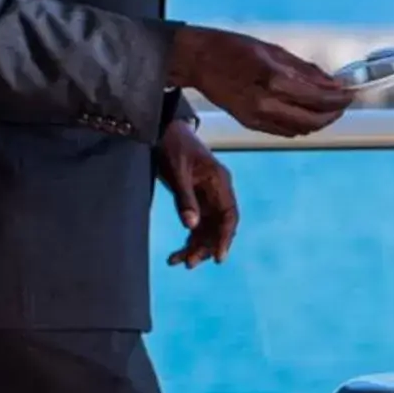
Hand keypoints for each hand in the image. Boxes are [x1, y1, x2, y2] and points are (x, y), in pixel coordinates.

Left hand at [155, 120, 238, 267]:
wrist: (164, 129)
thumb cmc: (172, 145)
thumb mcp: (176, 171)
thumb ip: (185, 199)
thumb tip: (191, 227)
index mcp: (219, 181)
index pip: (229, 215)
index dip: (225, 237)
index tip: (218, 257)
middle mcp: (217, 191)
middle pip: (218, 226)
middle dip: (206, 246)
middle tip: (190, 263)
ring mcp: (207, 196)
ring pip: (207, 228)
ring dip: (195, 246)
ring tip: (179, 262)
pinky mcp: (195, 199)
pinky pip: (196, 223)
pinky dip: (188, 238)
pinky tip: (176, 253)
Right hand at [167, 25, 352, 138]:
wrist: (196, 59)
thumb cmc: (231, 47)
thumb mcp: (273, 50)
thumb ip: (305, 70)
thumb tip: (332, 82)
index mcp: (272, 81)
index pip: (318, 98)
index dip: (339, 98)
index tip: (351, 92)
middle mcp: (265, 104)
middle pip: (313, 121)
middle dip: (333, 114)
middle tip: (344, 102)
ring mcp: (256, 117)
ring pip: (300, 130)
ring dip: (319, 122)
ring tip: (330, 108)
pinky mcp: (250, 123)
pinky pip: (285, 131)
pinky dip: (301, 125)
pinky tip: (307, 113)